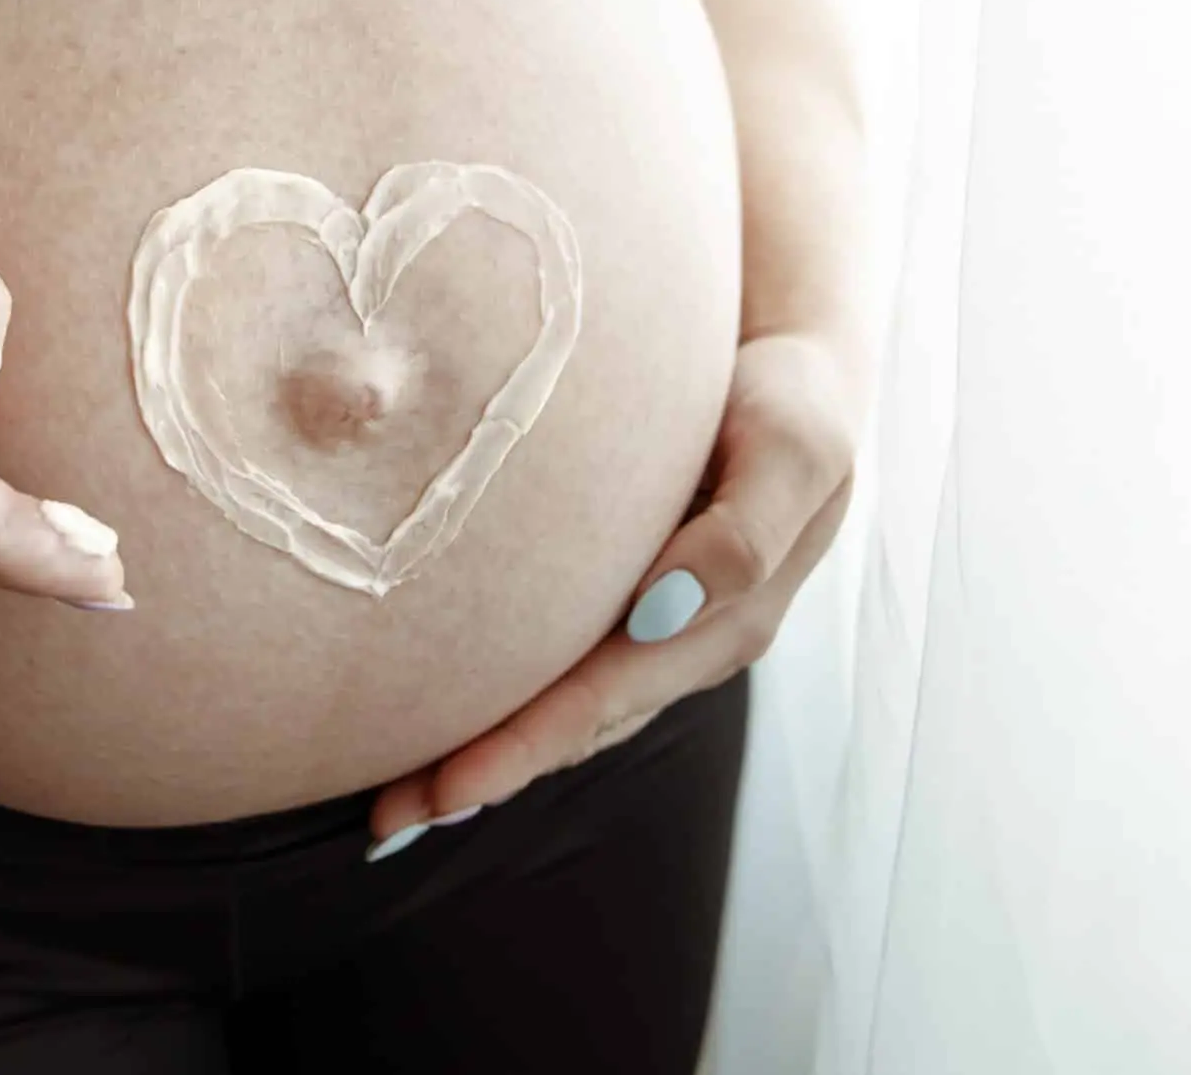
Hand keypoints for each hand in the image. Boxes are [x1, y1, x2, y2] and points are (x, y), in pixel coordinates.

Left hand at [364, 331, 858, 853]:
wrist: (800, 372)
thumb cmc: (791, 404)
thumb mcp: (793, 451)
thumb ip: (744, 533)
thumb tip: (662, 613)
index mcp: (725, 626)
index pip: (604, 700)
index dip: (523, 750)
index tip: (446, 792)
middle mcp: (683, 645)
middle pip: (572, 727)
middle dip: (483, 775)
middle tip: (390, 818)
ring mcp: (656, 632)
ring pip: (563, 710)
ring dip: (482, 756)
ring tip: (396, 802)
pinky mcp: (629, 602)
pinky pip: (561, 664)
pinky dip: (503, 700)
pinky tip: (445, 719)